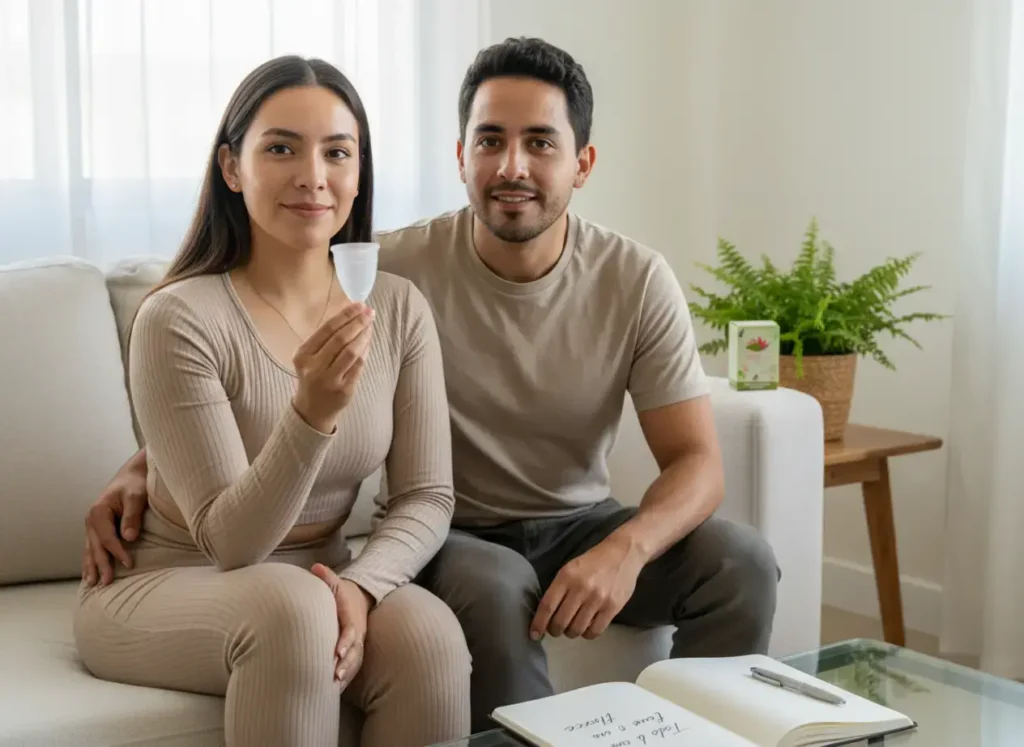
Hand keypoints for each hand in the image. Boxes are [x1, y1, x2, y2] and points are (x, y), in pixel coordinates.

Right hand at [82, 467, 148, 585]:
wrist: (132, 475)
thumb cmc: (136, 484)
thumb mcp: (136, 496)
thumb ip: (132, 516)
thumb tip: (129, 537)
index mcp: (99, 511)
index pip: (108, 538)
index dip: (118, 552)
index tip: (129, 565)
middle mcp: (91, 519)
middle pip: (96, 547)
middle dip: (100, 565)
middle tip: (106, 583)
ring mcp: (92, 524)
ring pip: (90, 549)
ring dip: (91, 566)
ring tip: (91, 583)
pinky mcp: (97, 528)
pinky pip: (92, 546)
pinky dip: (91, 559)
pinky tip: (90, 572)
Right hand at [292, 302, 374, 432]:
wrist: (311, 410)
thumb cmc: (313, 377)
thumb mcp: (310, 357)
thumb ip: (326, 338)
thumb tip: (351, 313)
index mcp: (303, 355)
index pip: (326, 329)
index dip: (345, 315)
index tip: (358, 305)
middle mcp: (314, 368)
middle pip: (340, 339)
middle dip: (358, 322)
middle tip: (369, 312)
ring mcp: (329, 380)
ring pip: (352, 352)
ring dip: (364, 335)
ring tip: (371, 324)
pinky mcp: (344, 390)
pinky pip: (359, 365)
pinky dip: (365, 350)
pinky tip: (369, 341)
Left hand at [311, 563, 372, 689]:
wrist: (360, 598)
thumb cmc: (343, 593)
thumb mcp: (337, 582)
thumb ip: (327, 576)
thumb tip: (316, 567)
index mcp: (352, 618)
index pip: (351, 632)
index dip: (346, 642)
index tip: (337, 652)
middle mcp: (357, 634)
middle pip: (354, 652)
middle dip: (346, 665)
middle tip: (335, 676)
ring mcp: (358, 644)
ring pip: (355, 662)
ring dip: (346, 675)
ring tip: (334, 687)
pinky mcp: (354, 652)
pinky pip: (352, 667)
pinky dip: (345, 679)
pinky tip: (333, 691)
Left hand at [530, 534, 644, 640]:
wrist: (622, 554)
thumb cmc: (592, 562)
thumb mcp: (570, 569)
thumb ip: (558, 589)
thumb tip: (546, 615)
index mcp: (566, 577)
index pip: (548, 606)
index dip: (539, 624)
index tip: (533, 634)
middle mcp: (581, 589)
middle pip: (561, 622)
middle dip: (554, 630)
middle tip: (555, 629)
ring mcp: (598, 599)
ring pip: (577, 630)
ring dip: (571, 633)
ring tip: (572, 626)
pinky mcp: (612, 608)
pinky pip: (594, 631)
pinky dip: (587, 634)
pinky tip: (586, 627)